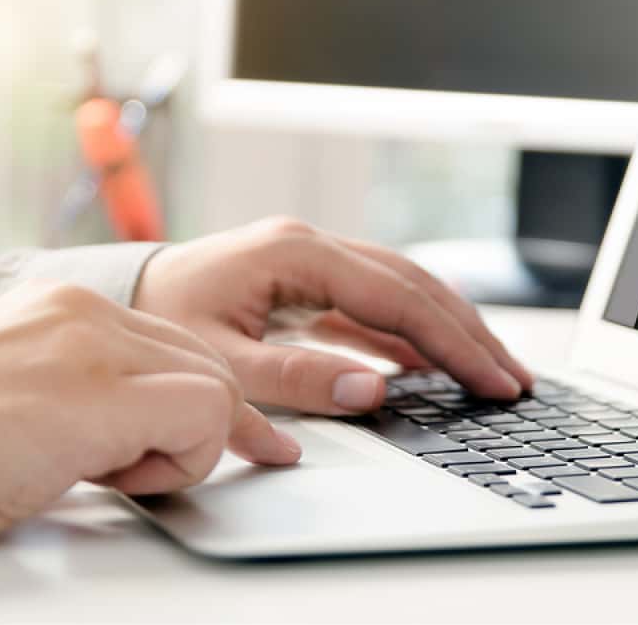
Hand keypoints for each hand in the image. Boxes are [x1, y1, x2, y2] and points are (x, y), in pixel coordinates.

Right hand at [0, 281, 299, 538]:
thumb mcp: (20, 390)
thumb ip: (83, 385)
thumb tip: (140, 423)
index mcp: (64, 306)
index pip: (173, 343)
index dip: (199, 399)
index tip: (216, 437)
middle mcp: (85, 310)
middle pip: (206, 361)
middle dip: (205, 424)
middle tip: (150, 468)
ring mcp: (94, 345)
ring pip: (217, 387)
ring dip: (180, 448)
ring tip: (106, 473)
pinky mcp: (101, 394)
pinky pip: (205, 417)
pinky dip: (182, 463)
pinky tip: (113, 478)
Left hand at [133, 218, 532, 414]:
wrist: (123, 296)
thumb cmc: (160, 320)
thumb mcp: (221, 358)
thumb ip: (297, 375)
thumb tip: (375, 390)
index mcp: (298, 253)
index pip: (399, 298)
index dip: (453, 342)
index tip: (492, 380)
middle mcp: (316, 246)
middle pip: (416, 286)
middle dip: (469, 334)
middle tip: (514, 380)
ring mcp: (317, 261)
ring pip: (405, 291)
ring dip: (451, 331)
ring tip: (492, 371)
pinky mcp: (313, 283)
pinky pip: (378, 306)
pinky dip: (414, 335)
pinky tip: (438, 364)